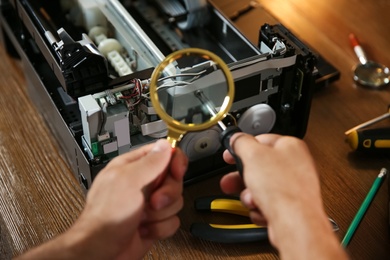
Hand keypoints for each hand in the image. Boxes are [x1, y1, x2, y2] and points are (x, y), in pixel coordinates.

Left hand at [17, 139, 187, 259]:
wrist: (101, 252)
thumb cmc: (106, 217)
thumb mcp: (128, 182)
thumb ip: (149, 162)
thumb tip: (164, 145)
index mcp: (133, 167)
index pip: (163, 153)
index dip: (174, 161)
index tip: (176, 172)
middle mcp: (142, 183)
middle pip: (173, 179)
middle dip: (167, 193)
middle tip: (154, 202)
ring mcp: (149, 203)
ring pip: (175, 201)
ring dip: (161, 214)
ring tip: (143, 218)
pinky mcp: (155, 221)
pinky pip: (172, 220)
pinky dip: (160, 228)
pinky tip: (144, 229)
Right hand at [220, 133, 346, 258]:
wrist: (295, 223)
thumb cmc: (283, 188)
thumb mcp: (253, 155)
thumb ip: (242, 142)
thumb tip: (237, 138)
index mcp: (291, 146)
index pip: (261, 140)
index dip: (242, 146)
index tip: (230, 153)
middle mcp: (295, 165)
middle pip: (259, 166)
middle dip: (242, 176)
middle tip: (231, 180)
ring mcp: (293, 186)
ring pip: (261, 186)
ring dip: (250, 194)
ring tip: (250, 198)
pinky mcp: (290, 205)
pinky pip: (267, 203)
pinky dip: (260, 207)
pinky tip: (261, 208)